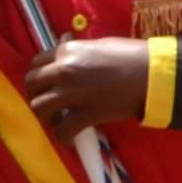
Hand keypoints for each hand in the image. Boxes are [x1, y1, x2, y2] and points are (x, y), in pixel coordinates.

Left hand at [23, 38, 151, 136]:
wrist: (150, 74)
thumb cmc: (130, 55)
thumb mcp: (98, 45)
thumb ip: (77, 50)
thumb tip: (66, 47)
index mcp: (67, 50)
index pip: (36, 63)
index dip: (40, 75)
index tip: (48, 83)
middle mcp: (64, 70)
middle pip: (31, 84)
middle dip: (37, 94)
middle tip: (50, 101)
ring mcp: (72, 93)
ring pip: (39, 107)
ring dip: (46, 115)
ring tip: (58, 118)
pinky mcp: (85, 114)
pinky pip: (62, 130)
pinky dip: (63, 137)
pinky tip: (70, 137)